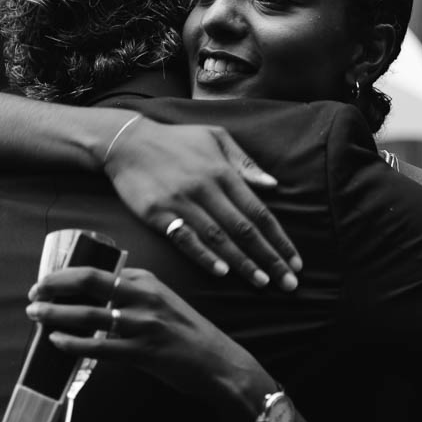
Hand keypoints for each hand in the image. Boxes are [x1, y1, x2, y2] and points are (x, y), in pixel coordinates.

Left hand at [28, 267, 272, 421]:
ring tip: (36, 314)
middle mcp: (145, 296)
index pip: (101, 270)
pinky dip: (74, 343)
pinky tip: (57, 342)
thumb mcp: (163, 301)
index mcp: (148, 280)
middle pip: (91, 281)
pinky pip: (99, 346)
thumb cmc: (188, 334)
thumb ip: (134, 295)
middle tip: (35, 291)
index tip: (49, 281)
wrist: (218, 362)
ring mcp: (143, 324)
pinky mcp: (142, 351)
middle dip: (56, 284)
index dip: (68, 274)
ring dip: (56, 313)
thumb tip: (95, 298)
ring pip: (90, 314)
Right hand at [105, 119, 300, 289]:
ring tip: (262, 283)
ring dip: (242, 263)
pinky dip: (204, 256)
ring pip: (218, 238)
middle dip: (269, 258)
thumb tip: (273, 185)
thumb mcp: (215, 137)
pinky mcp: (158, 214)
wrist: (127, 142)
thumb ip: (244, 163)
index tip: (295, 261)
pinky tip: (221, 272)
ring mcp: (181, 202)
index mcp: (223, 172)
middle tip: (289, 283)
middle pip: (244, 229)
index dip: (279, 239)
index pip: (259, 211)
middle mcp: (206, 189)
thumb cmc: (176, 140)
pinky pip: (185, 238)